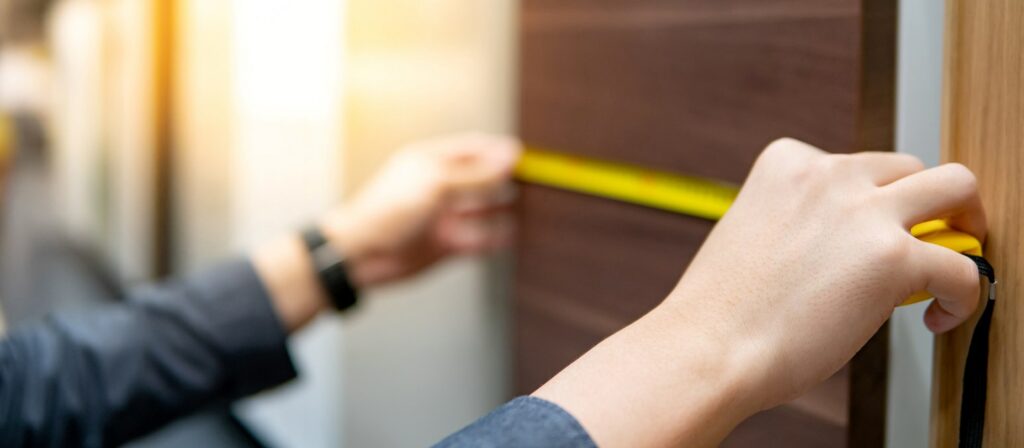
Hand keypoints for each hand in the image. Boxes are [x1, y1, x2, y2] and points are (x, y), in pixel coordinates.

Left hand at [323, 133, 520, 287]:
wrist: (361, 254)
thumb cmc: (386, 211)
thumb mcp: (437, 184)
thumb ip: (477, 173)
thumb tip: (509, 156)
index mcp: (432, 163)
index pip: (473, 149)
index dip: (498, 151)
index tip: (524, 157)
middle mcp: (439, 188)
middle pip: (480, 178)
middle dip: (504, 179)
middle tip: (533, 181)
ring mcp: (442, 216)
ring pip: (481, 209)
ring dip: (501, 207)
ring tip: (529, 206)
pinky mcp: (445, 244)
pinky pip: (477, 238)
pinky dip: (494, 237)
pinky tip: (509, 234)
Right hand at [534, 138, 985, 446]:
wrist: (708, 347)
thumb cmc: (721, 310)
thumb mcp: (754, 234)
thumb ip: (801, 223)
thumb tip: (845, 250)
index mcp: (786, 164)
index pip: (853, 164)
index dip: (867, 202)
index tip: (865, 234)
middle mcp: (828, 175)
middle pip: (908, 166)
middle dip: (920, 202)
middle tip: (925, 236)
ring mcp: (863, 211)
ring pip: (955, 185)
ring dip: (963, 218)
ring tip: (955, 256)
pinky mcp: (892, 257)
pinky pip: (960, 265)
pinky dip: (962, 293)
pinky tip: (938, 315)